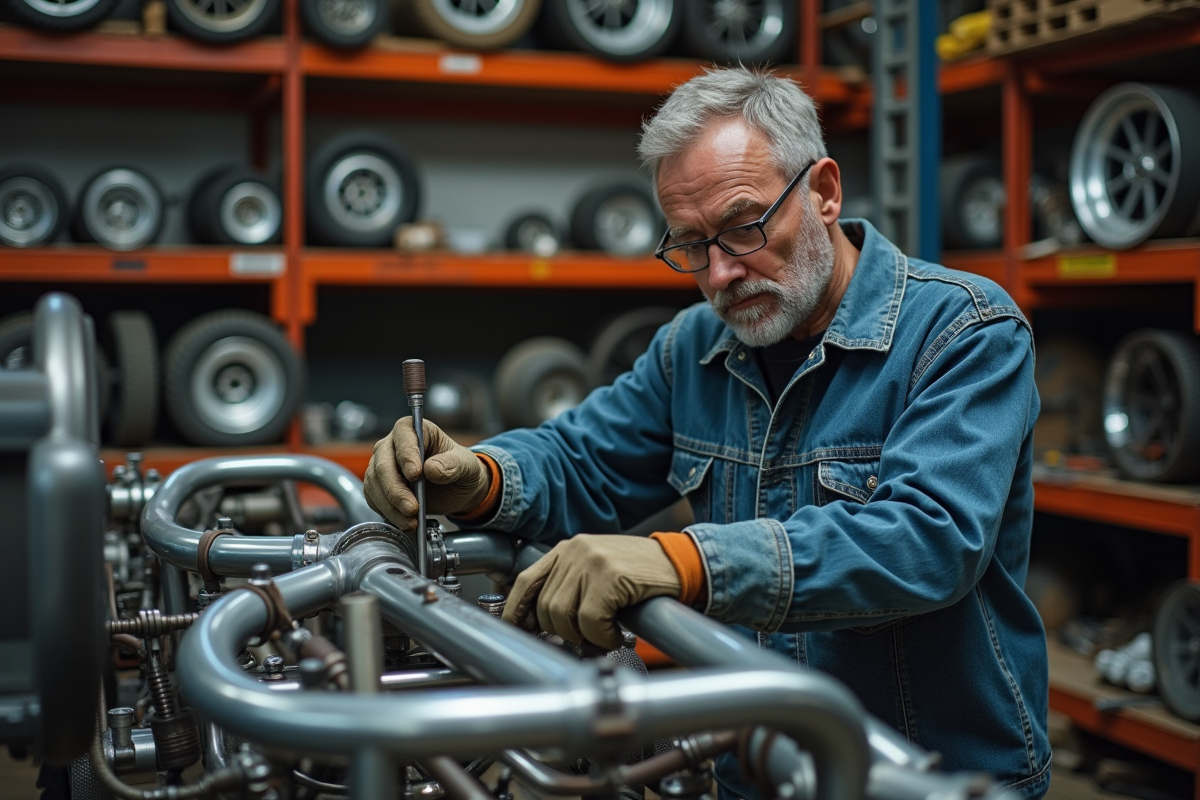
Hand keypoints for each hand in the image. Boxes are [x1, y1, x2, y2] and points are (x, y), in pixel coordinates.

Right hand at [363, 416, 489, 532]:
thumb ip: (453, 464)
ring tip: (412, 521)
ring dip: (391, 506)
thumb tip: (432, 468)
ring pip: (375, 485)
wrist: (456, 489)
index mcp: (414, 429)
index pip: (404, 436)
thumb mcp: (467, 465)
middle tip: (412, 508)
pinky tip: (405, 522)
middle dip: (396, 489)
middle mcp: (392, 445)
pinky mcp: (378, 487)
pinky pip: (375, 500)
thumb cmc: (460, 469)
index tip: (416, 474)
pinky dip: (389, 514)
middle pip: (383, 464)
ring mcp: (382, 466)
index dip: (407, 455)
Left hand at [501, 534, 681, 649]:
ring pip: (564, 616)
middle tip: (584, 638)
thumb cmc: (638, 574)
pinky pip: (591, 621)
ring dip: (583, 636)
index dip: (516, 609)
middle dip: (561, 632)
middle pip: (546, 606)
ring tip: (603, 635)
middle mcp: (575, 551)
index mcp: (567, 549)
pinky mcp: (610, 577)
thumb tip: (541, 622)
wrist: (678, 563)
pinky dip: (602, 636)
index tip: (516, 629)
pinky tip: (616, 633)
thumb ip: (569, 586)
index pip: (527, 580)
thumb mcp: (596, 570)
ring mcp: (592, 562)